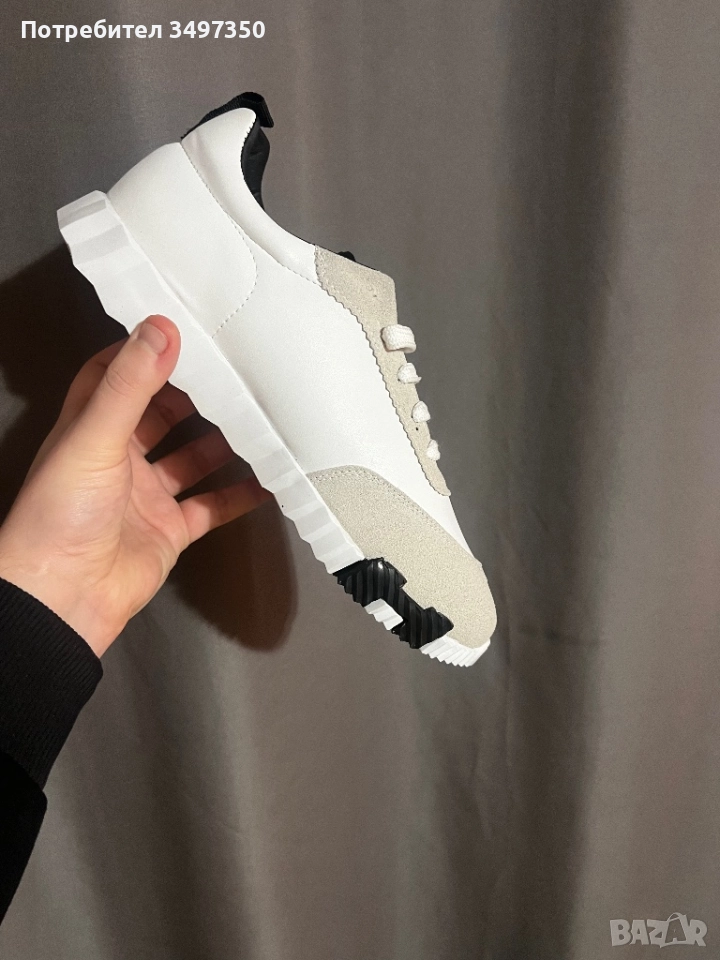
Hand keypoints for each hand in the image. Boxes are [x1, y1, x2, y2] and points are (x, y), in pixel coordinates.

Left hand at [0, 315, 269, 655]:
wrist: (64, 596)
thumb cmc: (62, 514)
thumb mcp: (95, 437)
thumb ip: (130, 385)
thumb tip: (160, 328)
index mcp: (90, 429)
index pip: (113, 376)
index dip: (141, 353)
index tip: (179, 331)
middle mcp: (119, 459)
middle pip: (161, 415)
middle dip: (195, 395)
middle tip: (234, 372)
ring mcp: (147, 496)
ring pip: (192, 459)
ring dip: (223, 442)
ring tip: (259, 417)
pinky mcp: (171, 530)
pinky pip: (212, 506)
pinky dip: (240, 495)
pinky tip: (268, 480)